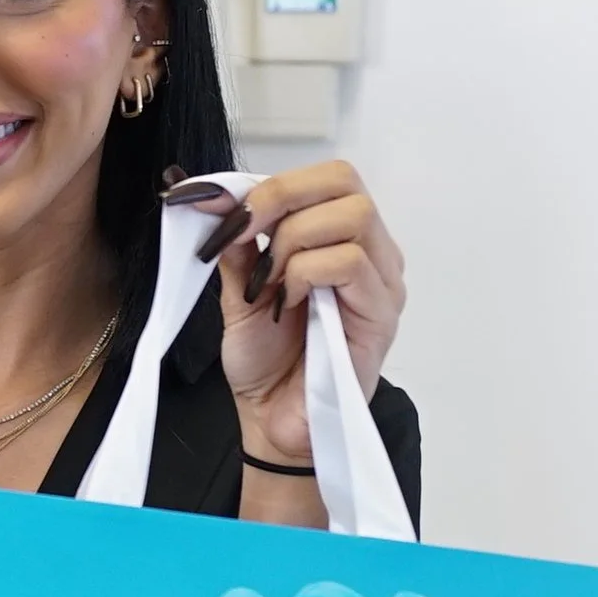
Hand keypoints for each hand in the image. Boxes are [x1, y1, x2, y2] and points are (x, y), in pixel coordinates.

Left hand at [165, 161, 406, 463]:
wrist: (273, 419)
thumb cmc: (265, 358)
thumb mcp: (239, 290)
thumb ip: (236, 246)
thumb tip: (216, 200)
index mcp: (340, 239)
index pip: (327, 177)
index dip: (270, 181)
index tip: (216, 203)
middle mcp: (372, 253)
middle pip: (344, 182)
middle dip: (280, 198)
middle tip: (241, 233)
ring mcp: (381, 283)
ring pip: (352, 216)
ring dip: (291, 240)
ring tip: (267, 282)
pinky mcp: (381, 315)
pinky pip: (351, 263)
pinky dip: (306, 273)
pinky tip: (287, 302)